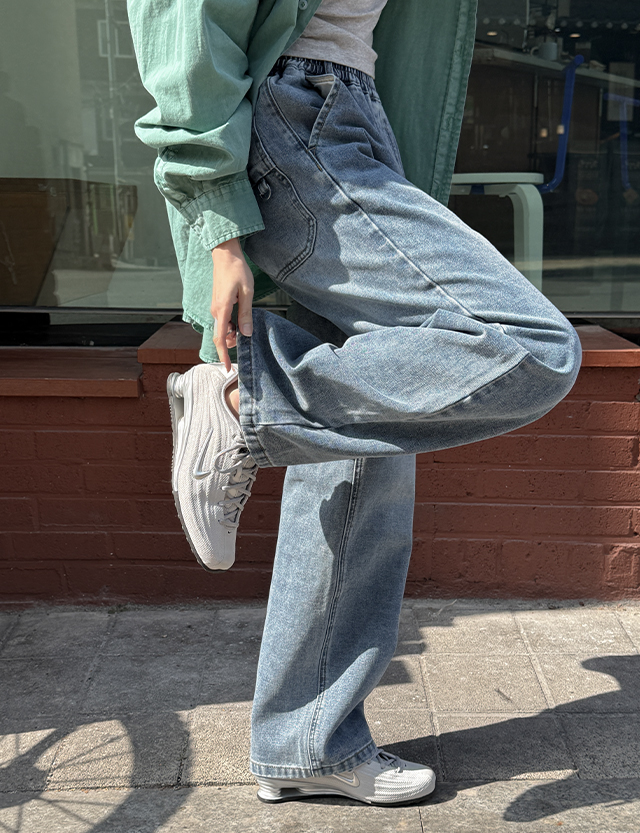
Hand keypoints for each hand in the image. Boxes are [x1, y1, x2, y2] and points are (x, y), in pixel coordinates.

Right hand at [211, 238, 253, 371]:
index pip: (220, 338)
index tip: (227, 367)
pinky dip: (230, 325)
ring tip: (245, 328)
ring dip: (232, 333)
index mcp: (221, 309)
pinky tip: (241, 320)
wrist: (225, 254)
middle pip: (220, 336)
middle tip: (245, 342)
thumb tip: (246, 334)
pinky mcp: (218, 303)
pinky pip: (223, 320)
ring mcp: (215, 307)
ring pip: (222, 328)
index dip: (223, 354)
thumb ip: (246, 314)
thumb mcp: (247, 292)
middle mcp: (215, 310)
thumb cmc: (237, 270)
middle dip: (230, 344)